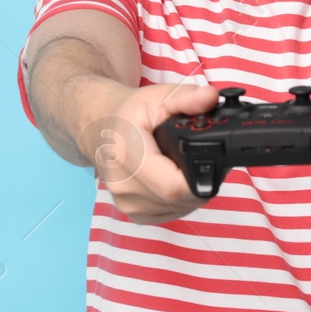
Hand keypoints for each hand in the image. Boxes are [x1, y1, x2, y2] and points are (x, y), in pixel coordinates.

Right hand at [86, 81, 217, 224]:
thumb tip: (210, 98)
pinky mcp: (135, 215)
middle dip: (200, 179)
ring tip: (182, 164)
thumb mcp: (158, 96)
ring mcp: (127, 204)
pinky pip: (171, 212)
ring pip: (179, 208)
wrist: (100, 128)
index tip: (208, 158)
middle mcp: (123, 186)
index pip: (173, 186)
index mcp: (126, 155)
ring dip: (191, 190)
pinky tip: (173, 177)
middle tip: (200, 155)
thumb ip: (187, 97)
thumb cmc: (128, 113)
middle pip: (180, 198)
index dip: (199, 175)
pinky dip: (180, 198)